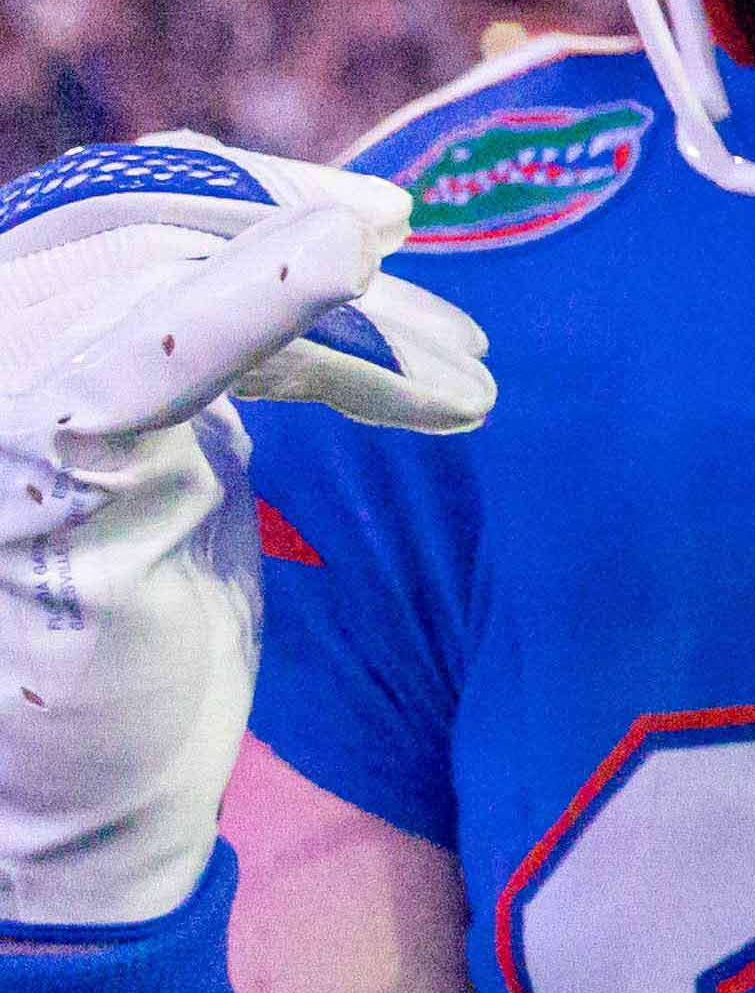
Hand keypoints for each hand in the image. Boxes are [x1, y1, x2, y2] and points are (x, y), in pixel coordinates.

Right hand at [0, 141, 494, 927]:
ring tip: (471, 380)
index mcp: (14, 335)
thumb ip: (223, 338)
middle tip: (454, 313)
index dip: (257, 195)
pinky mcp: (31, 468)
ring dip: (355, 324)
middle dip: (323, 257)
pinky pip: (151, 359)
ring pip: (172, 283)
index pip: (122, 206)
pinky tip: (350, 256)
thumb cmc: (143, 620)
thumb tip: (344, 226)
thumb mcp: (190, 445)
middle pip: (161, 234)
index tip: (385, 220)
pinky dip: (253, 301)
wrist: (93, 796)